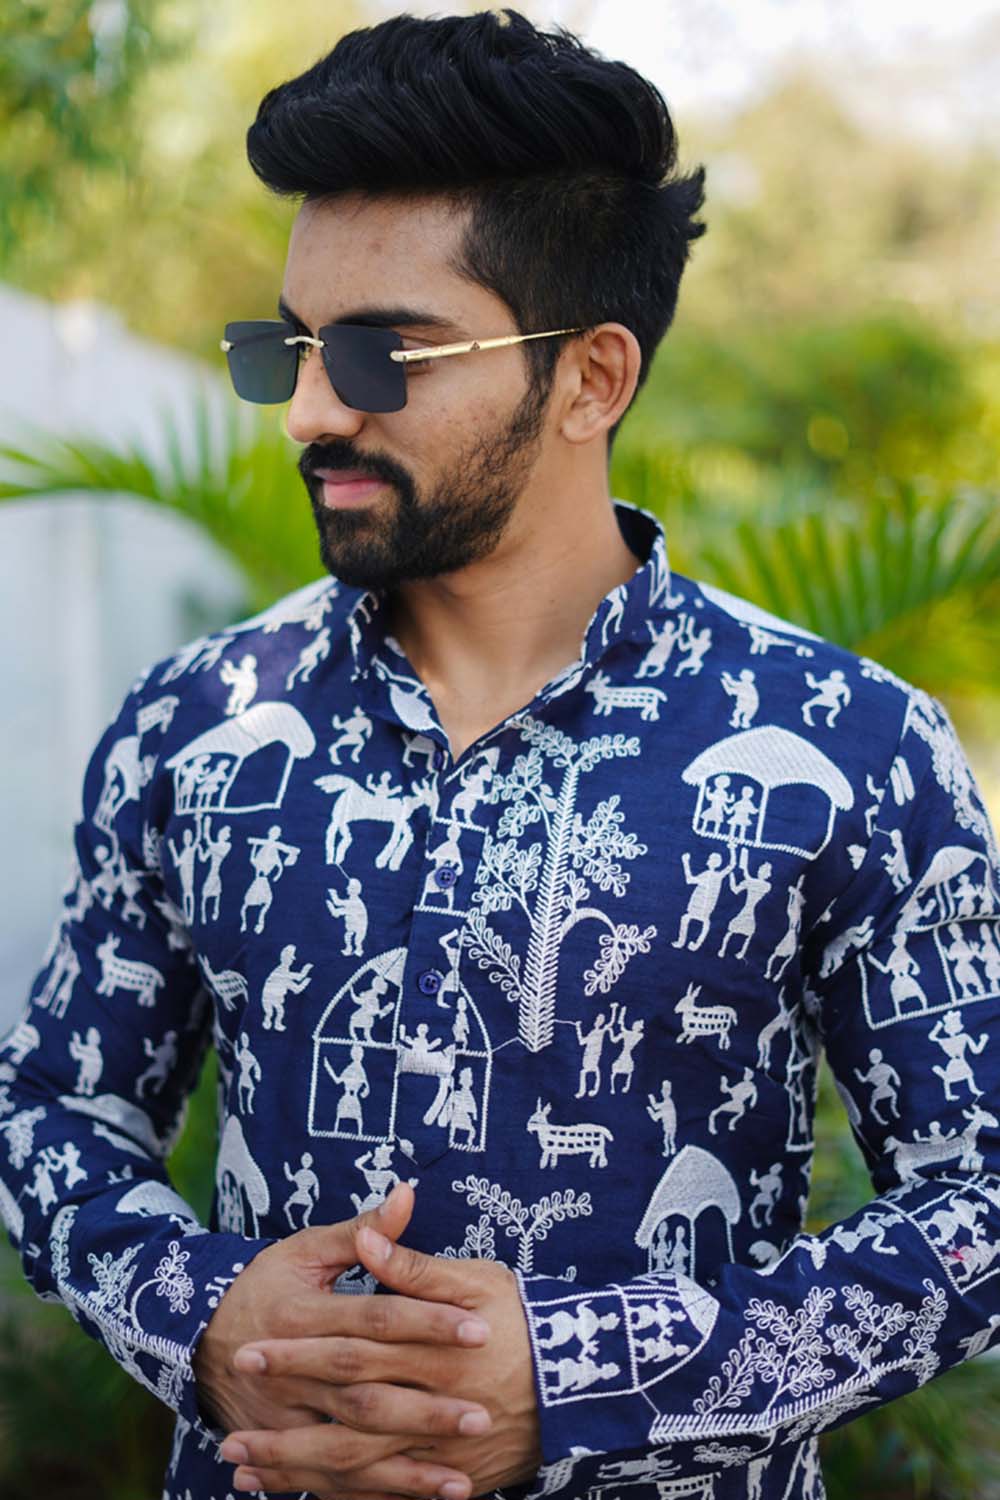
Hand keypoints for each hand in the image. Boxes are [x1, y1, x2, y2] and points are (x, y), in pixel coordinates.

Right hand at [197, 1185, 491, 1499]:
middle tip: (481, 1415)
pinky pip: (331, 1482)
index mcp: (302, 1314)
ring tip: (463, 1481)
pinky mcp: (286, 1446)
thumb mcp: (307, 1249)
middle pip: (366, 1394)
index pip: (375, 1319)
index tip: (478, 1330)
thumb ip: (362, 1230)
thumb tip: (408, 1194)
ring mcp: (285, 1418)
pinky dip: (375, 1495)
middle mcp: (292, 1372)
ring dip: (405, 1470)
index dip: (427, 1322)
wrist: (200, 1338)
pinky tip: (419, 1498)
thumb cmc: (267, 1283)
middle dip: (424, 1410)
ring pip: (350, 1451)